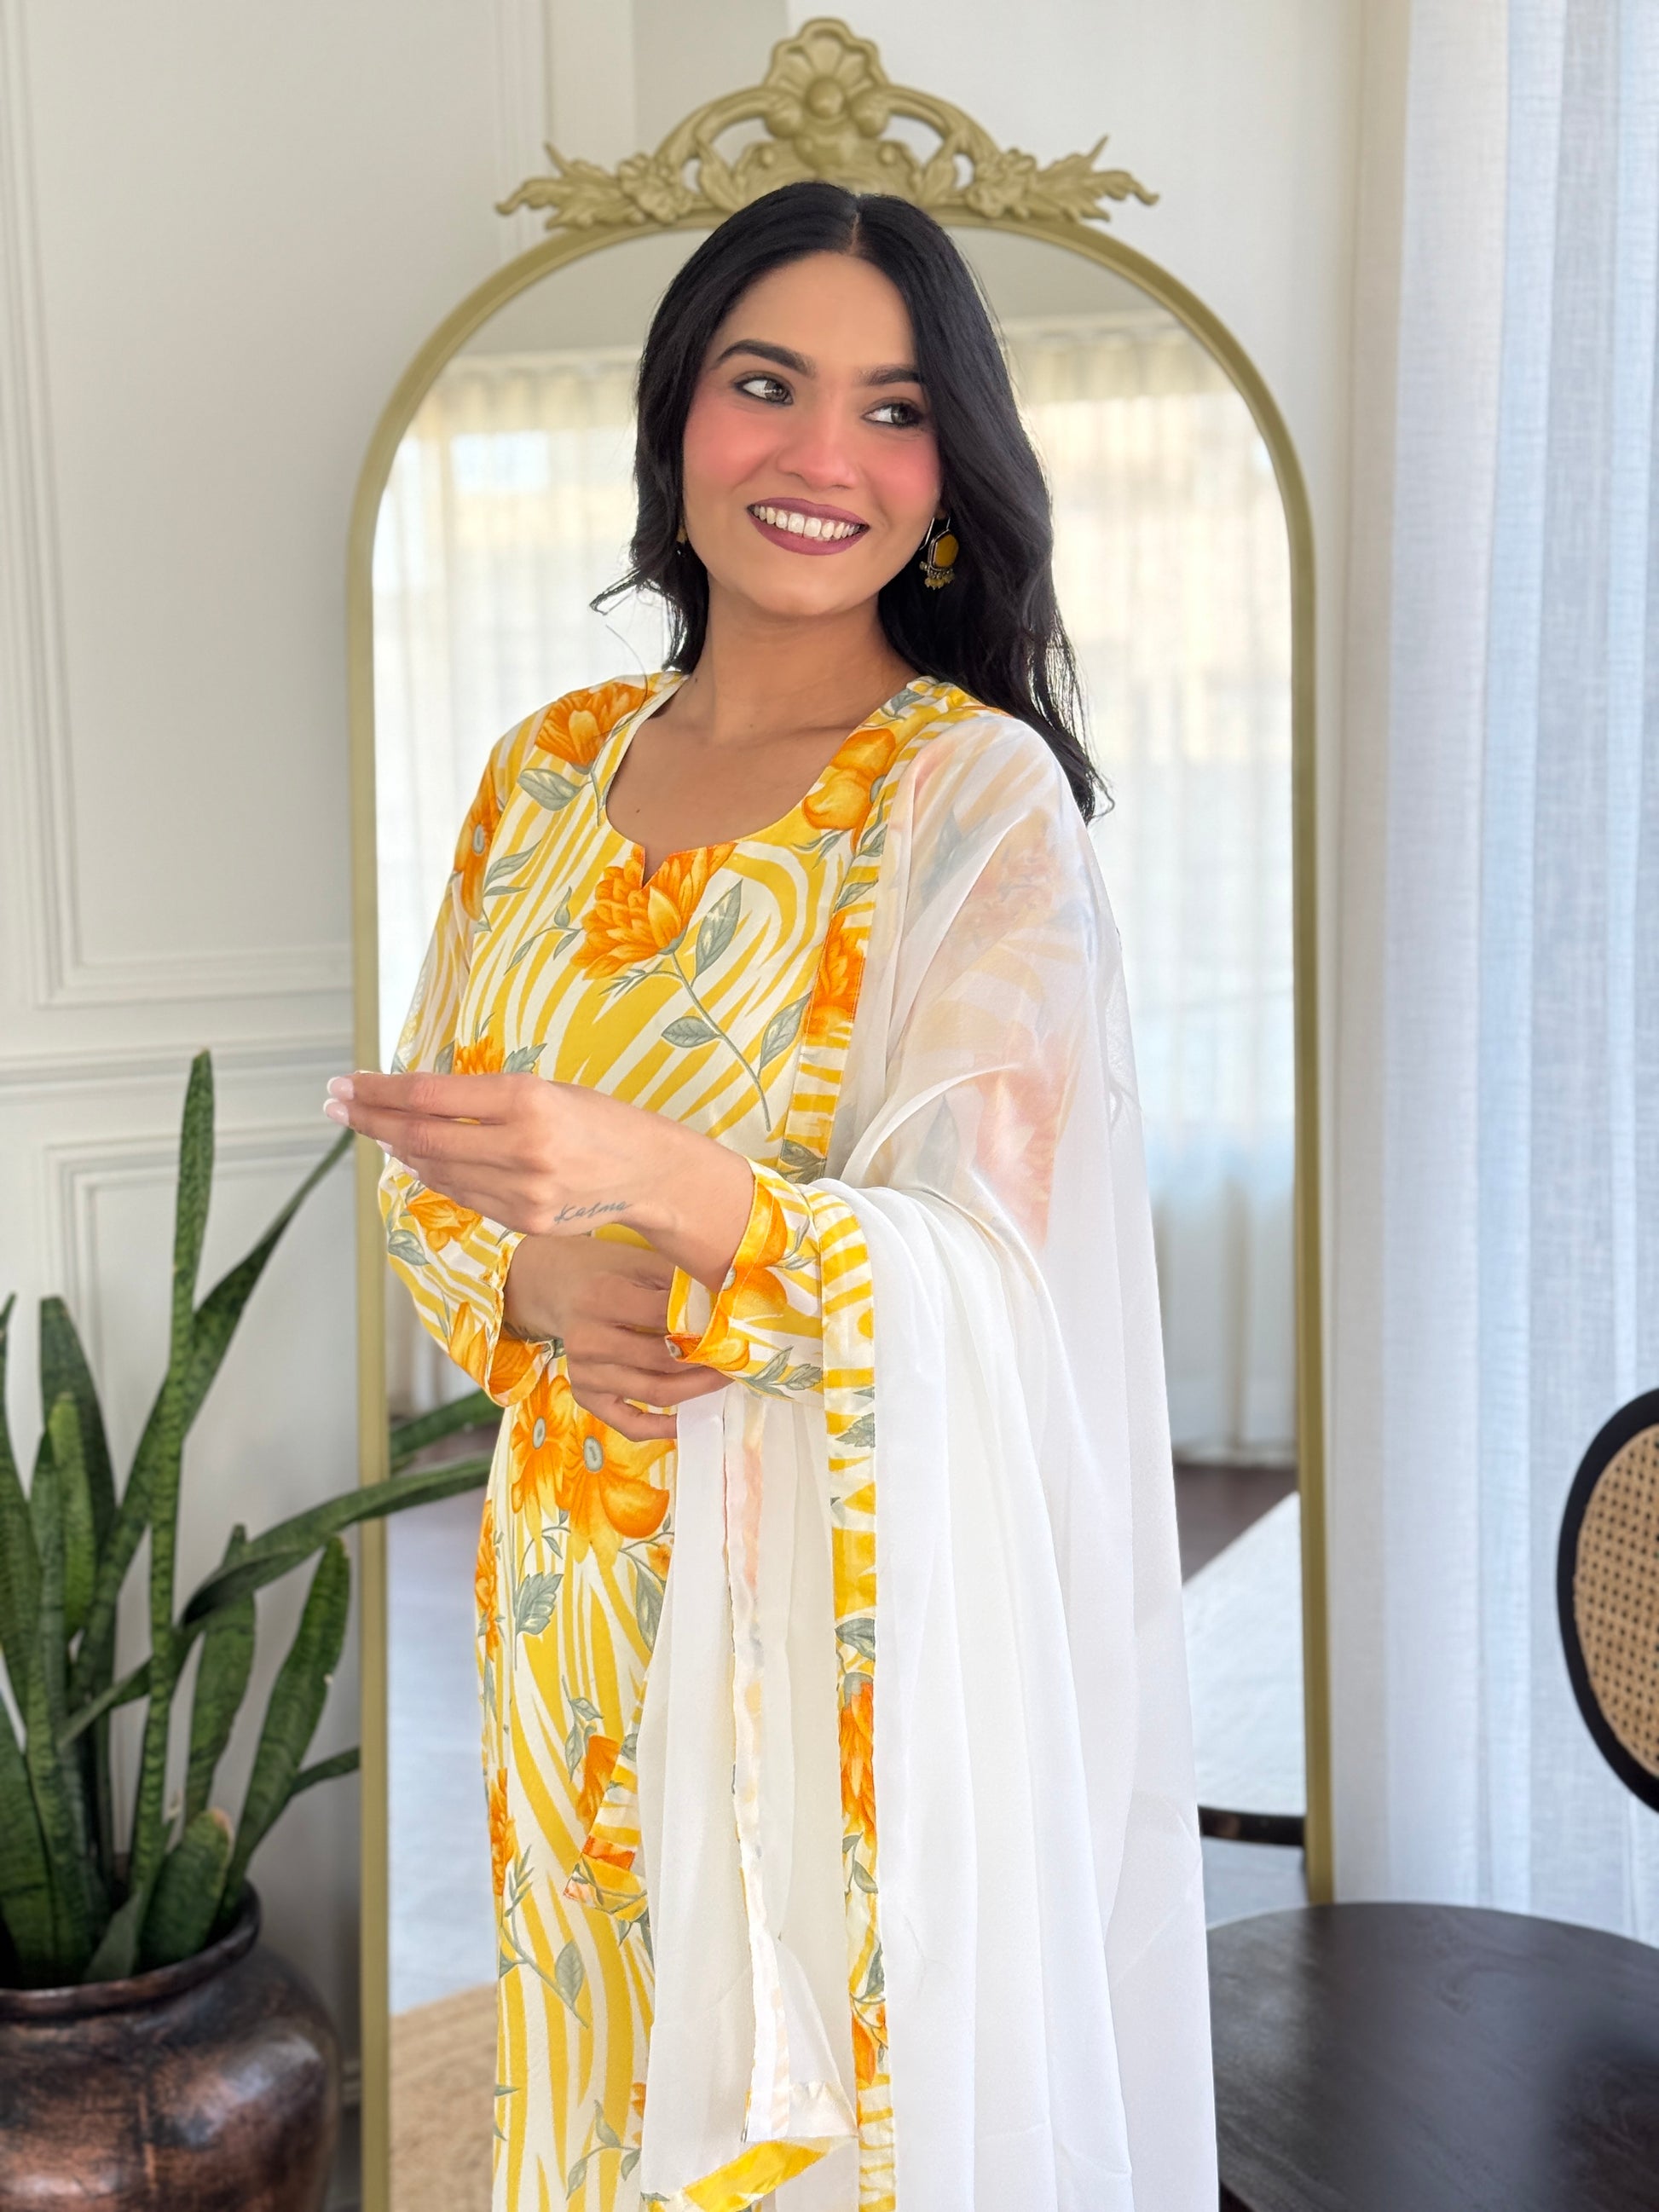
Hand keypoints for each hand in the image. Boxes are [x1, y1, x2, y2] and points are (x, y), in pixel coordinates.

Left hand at [326, 1068, 753, 1287]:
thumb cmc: (596, 1119)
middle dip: (370, 1121)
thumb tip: (408, 1110)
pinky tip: (421, 1160)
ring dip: (399, 1150)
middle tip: (336, 1105)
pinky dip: (436, 1175)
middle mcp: (523, 1146)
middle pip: (420, 1137)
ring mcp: (523, 1191)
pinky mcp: (524, 1221)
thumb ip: (482, 1101)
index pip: (429, 1096)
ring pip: (435, 1170)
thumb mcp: (545, 1090)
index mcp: (528, 1098)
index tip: (343, 1084)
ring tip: (377, 1129)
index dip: (377, 1091)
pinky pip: (463, 1195)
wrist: (650, 1172)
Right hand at [504, 1234, 726, 1441]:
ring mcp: (584, 1372)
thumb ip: (678, 1281)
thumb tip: (727, 1302)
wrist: (555, 1287)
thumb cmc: (607, 1270)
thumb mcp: (639, 1261)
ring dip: (696, 1390)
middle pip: (663, 1360)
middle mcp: (588, 1339)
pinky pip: (628, 1423)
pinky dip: (661, 1427)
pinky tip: (688, 1420)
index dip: (705, 1324)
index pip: (667, 1318)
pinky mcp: (585, 1395)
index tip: (736, 1326)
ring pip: (653, 1392)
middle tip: (739, 1357)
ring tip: (724, 1377)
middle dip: (708, 1361)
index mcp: (602, 1297)